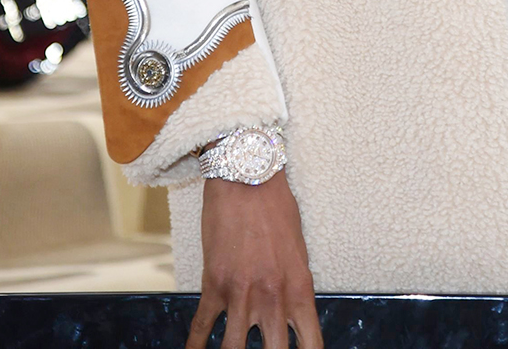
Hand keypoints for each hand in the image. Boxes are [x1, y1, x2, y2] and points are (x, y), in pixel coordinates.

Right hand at [185, 171, 322, 348]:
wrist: (246, 176)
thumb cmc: (276, 205)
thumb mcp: (298, 247)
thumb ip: (295, 283)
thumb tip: (292, 309)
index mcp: (299, 288)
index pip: (311, 343)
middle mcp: (273, 297)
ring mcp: (241, 293)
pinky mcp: (214, 283)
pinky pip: (202, 326)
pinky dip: (196, 345)